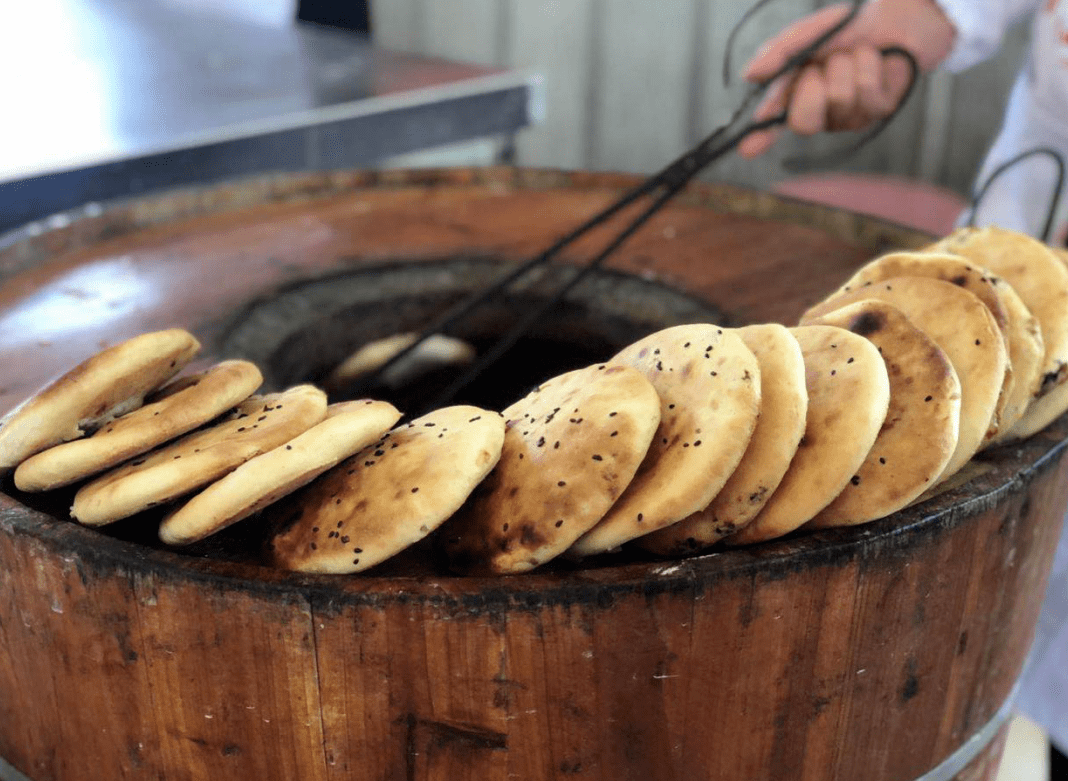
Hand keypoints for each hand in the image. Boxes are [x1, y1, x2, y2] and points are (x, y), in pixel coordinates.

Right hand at [737, 0, 955, 157]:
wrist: (898, 17)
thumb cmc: (850, 27)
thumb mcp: (810, 32)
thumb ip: (780, 52)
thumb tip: (749, 75)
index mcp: (796, 95)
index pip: (773, 123)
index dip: (760, 138)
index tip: (746, 149)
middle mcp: (820, 112)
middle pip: (803, 123)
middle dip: (811, 87)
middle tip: (821, 66)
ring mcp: (848, 116)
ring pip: (838, 100)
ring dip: (846, 65)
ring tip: (854, 55)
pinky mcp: (877, 111)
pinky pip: (866, 93)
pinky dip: (869, 65)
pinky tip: (876, 61)